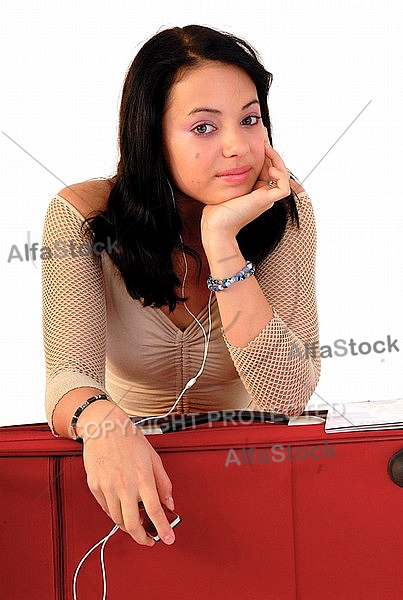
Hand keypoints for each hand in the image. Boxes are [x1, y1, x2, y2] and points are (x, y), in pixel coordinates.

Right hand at [79, 402, 175, 546]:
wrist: (105, 427)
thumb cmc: (130, 439)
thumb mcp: (154, 458)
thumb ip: (164, 483)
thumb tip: (169, 504)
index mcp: (142, 477)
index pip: (154, 511)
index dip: (162, 529)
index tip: (168, 539)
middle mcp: (124, 484)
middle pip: (132, 524)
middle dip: (142, 538)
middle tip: (149, 539)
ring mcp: (108, 487)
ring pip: (117, 519)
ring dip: (128, 526)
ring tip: (136, 522)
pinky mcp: (95, 486)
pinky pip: (106, 509)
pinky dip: (115, 513)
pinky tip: (122, 508)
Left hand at [201, 141, 290, 238]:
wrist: (215, 225)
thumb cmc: (215, 209)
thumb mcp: (225, 185)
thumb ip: (231, 174)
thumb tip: (227, 158)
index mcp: (256, 193)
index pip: (266, 170)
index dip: (264, 156)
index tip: (257, 142)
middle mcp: (263, 196)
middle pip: (275, 170)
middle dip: (270, 154)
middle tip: (263, 140)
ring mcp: (266, 199)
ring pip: (282, 176)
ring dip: (277, 160)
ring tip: (266, 149)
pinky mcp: (266, 201)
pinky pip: (284, 187)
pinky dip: (280, 175)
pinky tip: (269, 168)